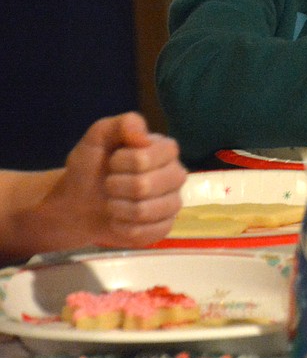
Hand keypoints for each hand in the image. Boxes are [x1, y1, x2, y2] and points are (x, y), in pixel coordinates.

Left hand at [56, 112, 186, 247]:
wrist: (78, 204)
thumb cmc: (91, 167)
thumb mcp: (98, 138)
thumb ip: (121, 125)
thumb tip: (143, 137)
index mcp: (165, 149)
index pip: (144, 158)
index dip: (120, 162)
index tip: (112, 162)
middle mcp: (176, 174)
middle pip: (144, 186)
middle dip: (115, 187)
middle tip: (109, 185)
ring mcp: (173, 202)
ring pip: (143, 211)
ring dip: (117, 208)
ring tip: (112, 203)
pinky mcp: (165, 227)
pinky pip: (146, 232)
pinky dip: (123, 228)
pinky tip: (119, 220)